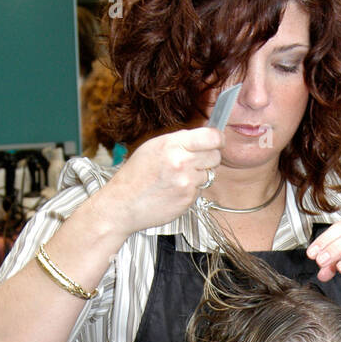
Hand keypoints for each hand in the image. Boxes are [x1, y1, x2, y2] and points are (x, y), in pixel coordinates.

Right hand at [94, 127, 224, 236]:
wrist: (123, 204)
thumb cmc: (135, 176)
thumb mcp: (153, 147)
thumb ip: (179, 141)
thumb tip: (203, 138)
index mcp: (172, 144)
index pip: (211, 137)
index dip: (218, 139)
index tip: (218, 141)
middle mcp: (182, 162)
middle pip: (215, 156)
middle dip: (208, 158)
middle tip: (193, 162)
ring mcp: (186, 182)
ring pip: (209, 174)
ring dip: (198, 175)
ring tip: (176, 178)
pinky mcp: (188, 199)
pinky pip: (199, 190)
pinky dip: (190, 190)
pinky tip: (173, 190)